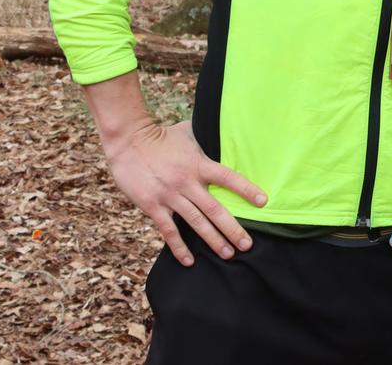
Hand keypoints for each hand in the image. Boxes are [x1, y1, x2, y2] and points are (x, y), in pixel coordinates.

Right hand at [103, 117, 267, 265]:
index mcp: (199, 164)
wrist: (128, 140)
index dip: (246, 189)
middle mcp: (187, 182)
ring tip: (228, 254)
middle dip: (233, 229)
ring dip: (213, 240)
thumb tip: (223, 131)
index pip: (228, 178)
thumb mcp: (189, 133)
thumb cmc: (161, 135)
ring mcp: (170, 195)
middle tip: (248, 245)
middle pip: (215, 209)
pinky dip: (179, 247)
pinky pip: (169, 230)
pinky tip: (189, 261)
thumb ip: (206, 139)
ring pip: (196, 223)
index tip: (263, 202)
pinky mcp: (153, 205)